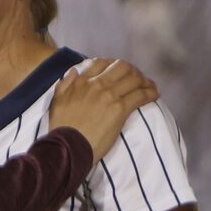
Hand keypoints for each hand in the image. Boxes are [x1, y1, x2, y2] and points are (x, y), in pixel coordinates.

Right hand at [45, 58, 159, 163]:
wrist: (67, 147)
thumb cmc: (60, 129)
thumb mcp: (56, 103)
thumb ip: (64, 85)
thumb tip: (75, 70)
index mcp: (82, 82)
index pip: (100, 63)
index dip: (112, 64)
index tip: (117, 71)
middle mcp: (98, 84)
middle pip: (122, 67)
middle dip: (132, 70)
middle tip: (136, 78)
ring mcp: (110, 96)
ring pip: (134, 79)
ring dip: (144, 81)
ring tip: (148, 86)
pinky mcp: (121, 109)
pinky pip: (141, 95)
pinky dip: (150, 93)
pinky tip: (155, 95)